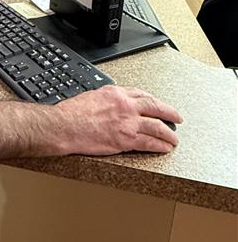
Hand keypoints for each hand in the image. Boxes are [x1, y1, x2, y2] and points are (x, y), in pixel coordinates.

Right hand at [53, 85, 181, 155]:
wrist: (64, 126)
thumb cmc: (72, 113)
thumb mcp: (92, 96)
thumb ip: (106, 99)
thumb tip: (112, 104)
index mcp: (116, 93)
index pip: (141, 94)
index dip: (153, 100)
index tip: (157, 104)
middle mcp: (126, 106)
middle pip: (155, 107)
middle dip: (170, 112)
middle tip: (177, 117)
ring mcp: (128, 123)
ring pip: (157, 127)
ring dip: (169, 133)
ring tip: (174, 138)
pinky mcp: (126, 140)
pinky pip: (149, 143)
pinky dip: (160, 146)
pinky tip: (165, 148)